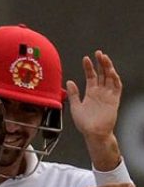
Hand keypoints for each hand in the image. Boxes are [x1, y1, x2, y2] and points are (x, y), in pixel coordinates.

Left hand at [66, 50, 122, 169]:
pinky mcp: (114, 100)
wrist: (93, 133)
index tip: (86, 58)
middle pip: (102, 74)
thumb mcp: (75, 107)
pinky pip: (117, 87)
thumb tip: (69, 81)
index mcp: (90, 93)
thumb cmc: (84, 123)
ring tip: (104, 58)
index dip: (89, 67)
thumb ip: (73, 94)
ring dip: (108, 67)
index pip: (91, 76)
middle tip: (98, 53)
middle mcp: (100, 92)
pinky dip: (115, 79)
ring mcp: (108, 95)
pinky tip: (111, 71)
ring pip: (110, 77)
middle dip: (100, 63)